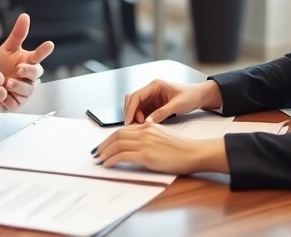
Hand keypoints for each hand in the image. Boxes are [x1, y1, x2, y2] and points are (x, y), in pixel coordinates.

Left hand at [0, 13, 54, 111]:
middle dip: (29, 72)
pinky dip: (11, 101)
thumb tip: (24, 16)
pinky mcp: (16, 103)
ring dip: (18, 87)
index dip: (44, 51)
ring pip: (26, 90)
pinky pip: (16, 104)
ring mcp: (24, 91)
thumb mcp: (8, 47)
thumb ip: (18, 34)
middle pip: (35, 75)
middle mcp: (29, 78)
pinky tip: (4, 98)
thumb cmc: (2, 63)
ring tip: (8, 83)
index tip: (49, 44)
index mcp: (29, 62)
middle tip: (19, 69)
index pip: (39, 56)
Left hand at [91, 123, 228, 174]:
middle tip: (97, 153)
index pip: (123, 130)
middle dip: (104, 145)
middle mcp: (144, 132)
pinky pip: (123, 156)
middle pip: (117, 136)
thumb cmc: (181, 149)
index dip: (110, 138)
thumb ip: (148, 138)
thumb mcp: (162, 137)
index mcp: (148, 127)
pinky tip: (107, 164)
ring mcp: (145, 143)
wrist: (193, 153)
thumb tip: (135, 146)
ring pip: (117, 145)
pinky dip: (112, 160)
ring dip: (105, 152)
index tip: (104, 145)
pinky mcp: (146, 155)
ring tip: (99, 159)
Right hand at [123, 80, 222, 124]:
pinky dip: (140, 119)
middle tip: (132, 126)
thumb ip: (162, 113)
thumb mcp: (177, 105)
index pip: (136, 96)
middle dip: (131, 113)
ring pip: (136, 107)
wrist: (199, 96)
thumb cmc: (190, 96)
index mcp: (155, 85)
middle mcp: (151, 90)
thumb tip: (148, 122)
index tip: (129, 121)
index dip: (130, 109)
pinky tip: (143, 127)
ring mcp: (151, 98)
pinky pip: (142, 112)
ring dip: (135, 117)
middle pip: (133, 101)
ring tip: (139, 128)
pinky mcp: (154, 105)